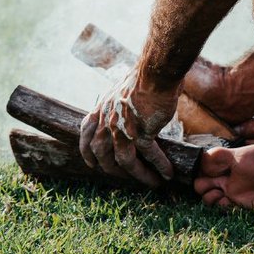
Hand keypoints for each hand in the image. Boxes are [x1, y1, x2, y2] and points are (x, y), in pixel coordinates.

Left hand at [79, 69, 177, 186]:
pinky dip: (159, 166)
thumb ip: (120, 104)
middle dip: (112, 169)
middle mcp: (107, 122)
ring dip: (139, 174)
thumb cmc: (145, 75)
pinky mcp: (142, 133)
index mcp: (101, 109)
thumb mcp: (122, 89)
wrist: (156, 71)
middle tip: (124, 176)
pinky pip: (150, 155)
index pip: (86, 135)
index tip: (92, 163)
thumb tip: (130, 110)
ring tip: (151, 182)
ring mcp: (123, 130)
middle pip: (103, 155)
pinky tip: (167, 173)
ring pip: (126, 161)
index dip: (87, 152)